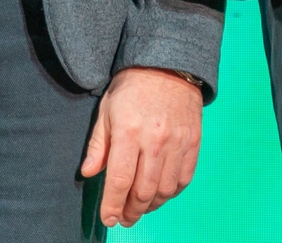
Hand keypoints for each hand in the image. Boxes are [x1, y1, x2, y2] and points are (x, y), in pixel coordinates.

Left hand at [82, 66, 204, 226]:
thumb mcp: (106, 110)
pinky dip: (172, 192)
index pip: (119, 180)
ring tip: (141, 208)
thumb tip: (89, 173)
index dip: (112, 205)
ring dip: (151, 206)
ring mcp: (177, 142)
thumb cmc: (132, 87)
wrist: (168, 64)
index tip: (109, 217)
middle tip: (124, 217)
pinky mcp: (193, 142)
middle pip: (143, 191)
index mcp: (129, 132)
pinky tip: (161, 193)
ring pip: (164, 190)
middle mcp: (155, 140)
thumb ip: (98, 144)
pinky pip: (184, 179)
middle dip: (131, 211)